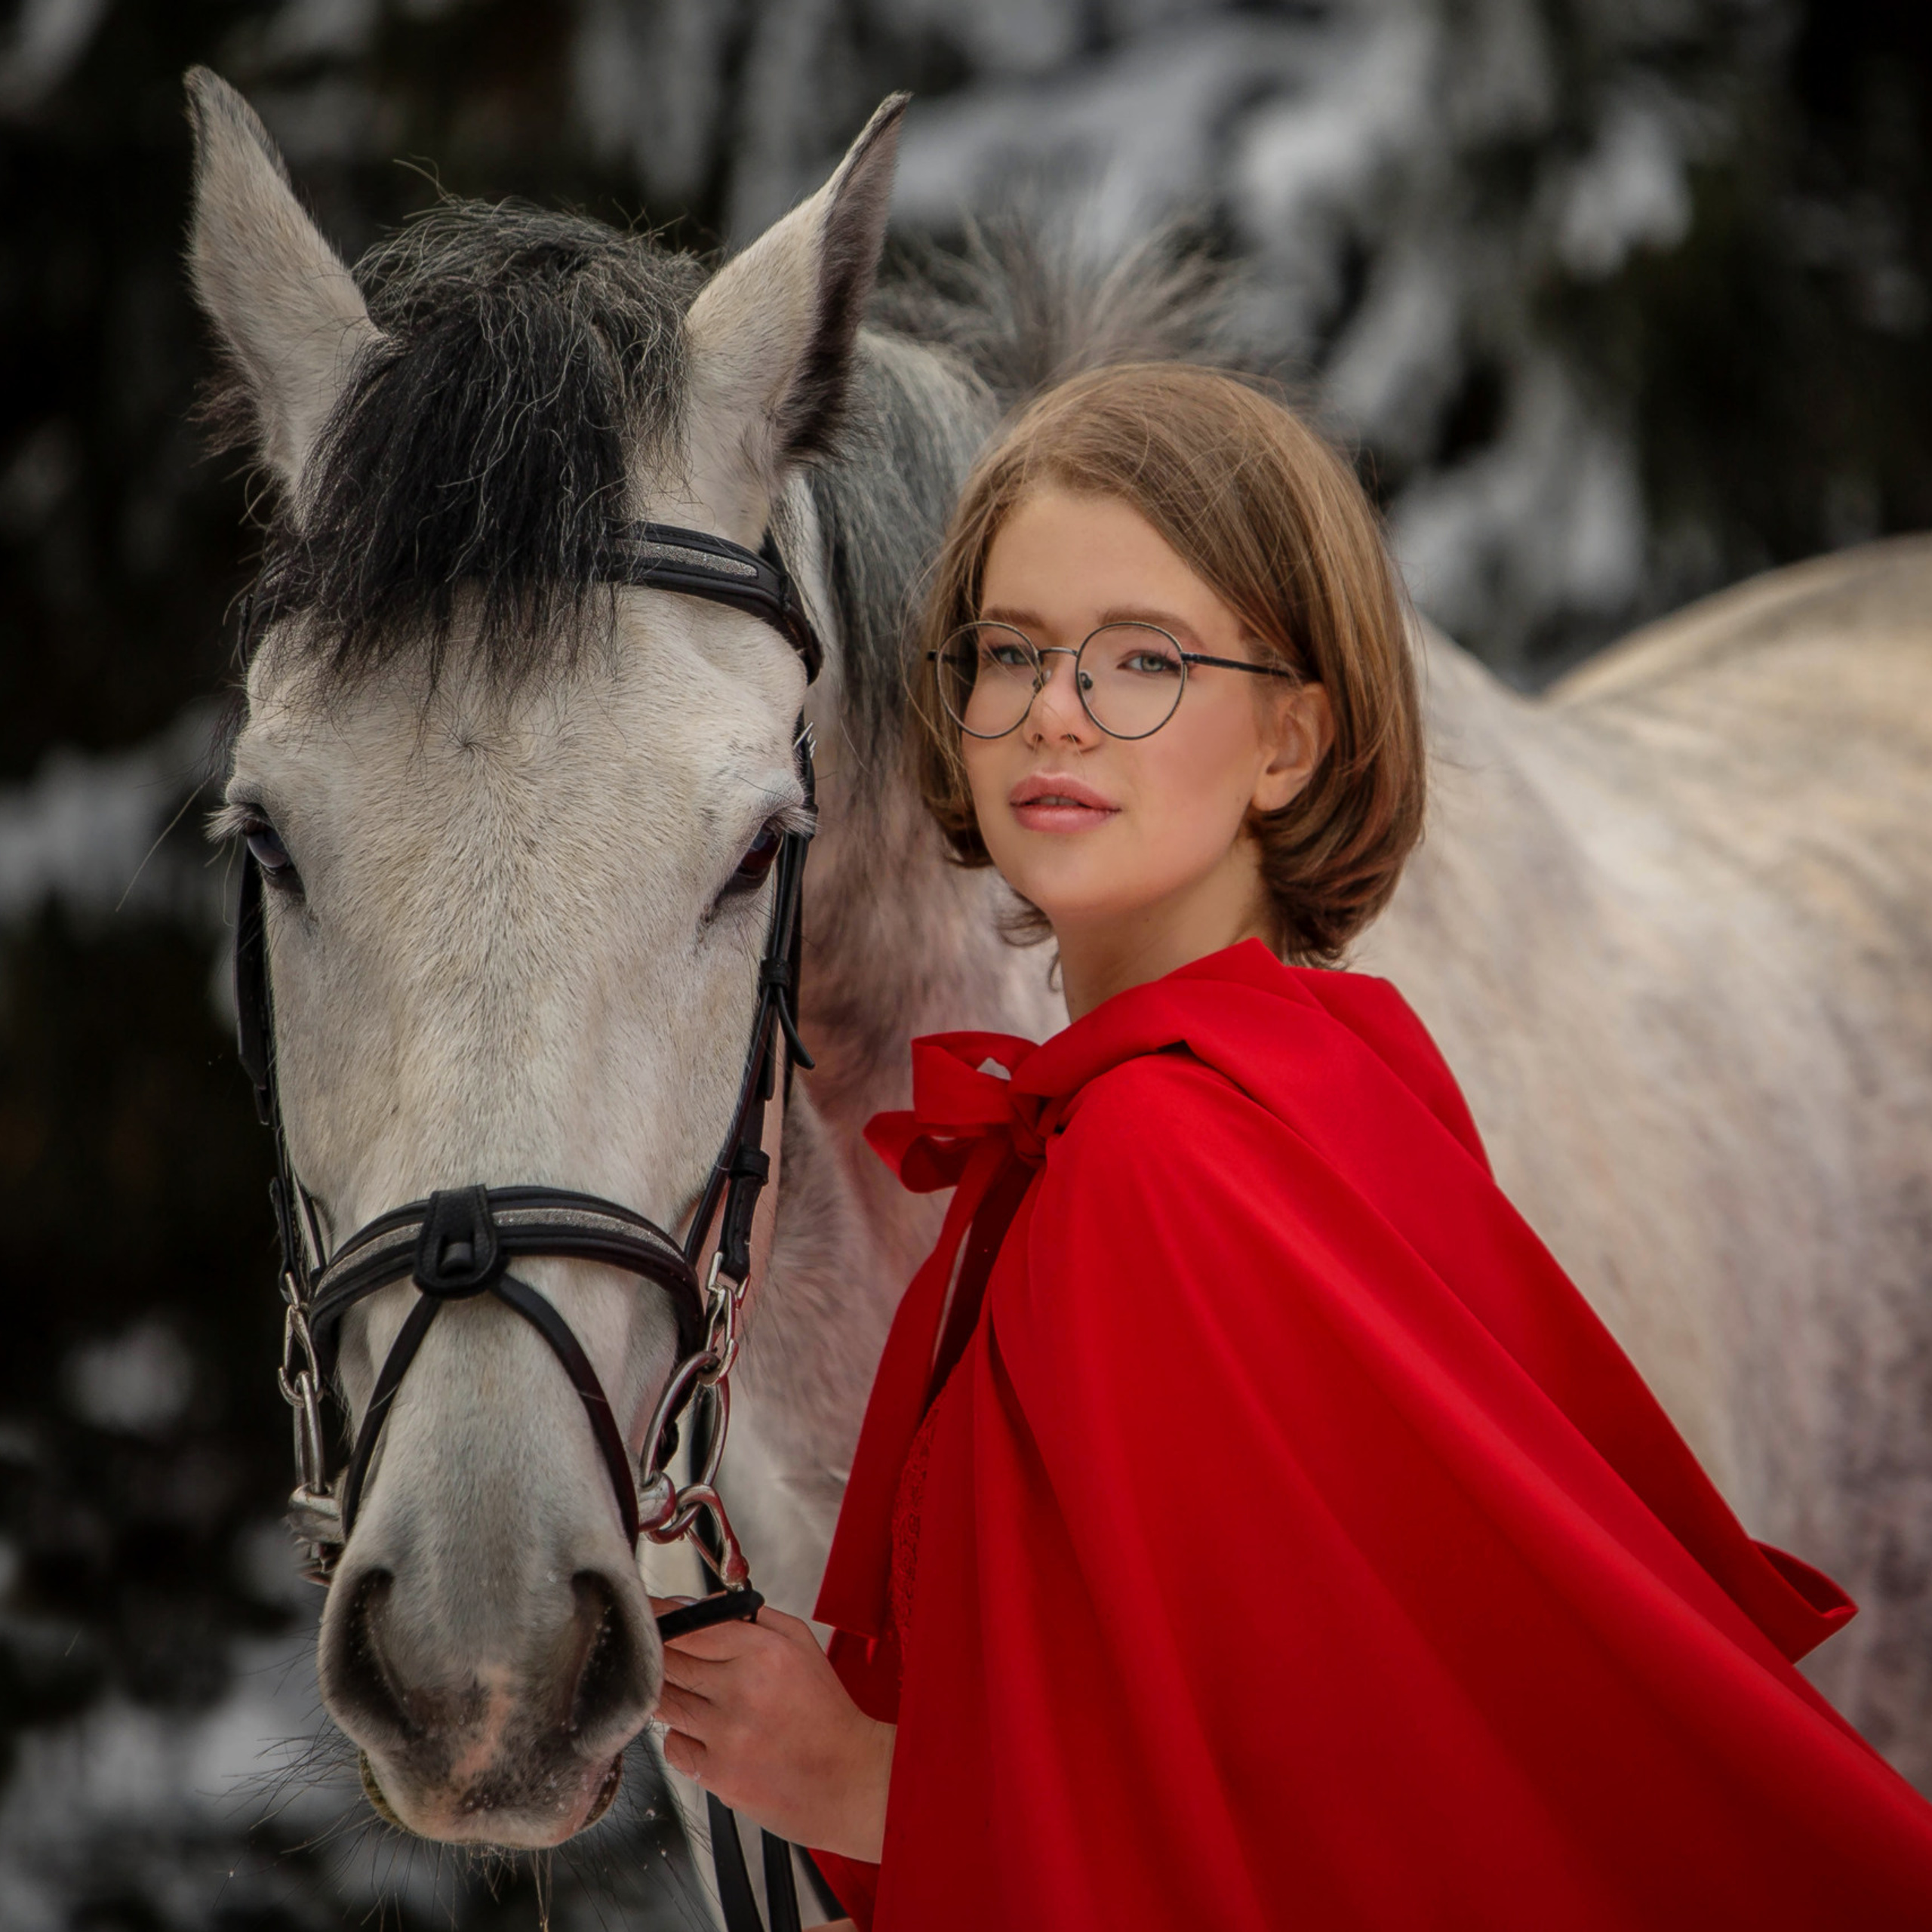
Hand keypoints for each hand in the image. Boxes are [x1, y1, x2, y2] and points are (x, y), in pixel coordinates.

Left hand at [651, 1600, 894, 1860]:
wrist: (848, 1779)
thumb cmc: (825, 1713)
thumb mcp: (800, 1643)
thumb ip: (749, 1618)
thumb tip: (699, 1607)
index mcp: (765, 1651)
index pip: (689, 1625)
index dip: (658, 1619)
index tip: (645, 1616)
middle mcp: (743, 1690)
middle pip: (668, 1661)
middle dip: (657, 1655)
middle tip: (661, 1656)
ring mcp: (727, 1734)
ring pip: (663, 1702)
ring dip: (669, 1695)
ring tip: (698, 1698)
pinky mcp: (716, 1774)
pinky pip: (673, 1745)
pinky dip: (682, 1737)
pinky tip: (710, 1736)